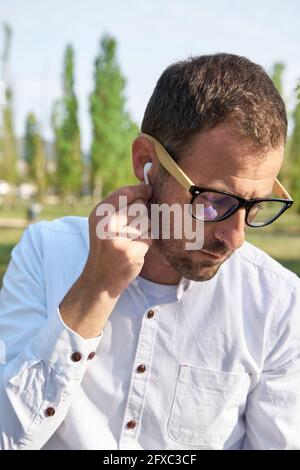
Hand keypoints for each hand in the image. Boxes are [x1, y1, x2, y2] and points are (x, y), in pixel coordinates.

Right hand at [83, 182, 152, 296]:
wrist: (99, 279)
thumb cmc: (106, 247)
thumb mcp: (104, 223)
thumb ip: (120, 206)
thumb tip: (146, 186)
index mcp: (98, 214)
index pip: (125, 193)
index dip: (141, 190)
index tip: (149, 190)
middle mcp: (106, 224)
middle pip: (140, 206)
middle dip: (142, 214)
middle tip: (131, 228)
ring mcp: (118, 239)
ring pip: (146, 222)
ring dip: (144, 230)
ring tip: (130, 241)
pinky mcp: (130, 252)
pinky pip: (149, 238)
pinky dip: (145, 244)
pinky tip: (132, 251)